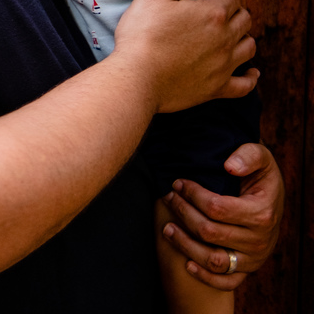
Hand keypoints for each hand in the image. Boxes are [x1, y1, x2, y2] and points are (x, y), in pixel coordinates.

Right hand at [111, 0, 256, 112]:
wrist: (137, 78)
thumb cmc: (142, 35)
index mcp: (212, 14)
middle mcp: (225, 38)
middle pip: (245, 19)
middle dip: (237, 10)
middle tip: (224, 8)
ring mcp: (224, 65)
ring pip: (248, 47)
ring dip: (244, 37)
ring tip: (234, 34)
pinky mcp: (217, 88)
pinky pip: (245, 84)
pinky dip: (251, 77)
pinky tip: (251, 72)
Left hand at [160, 143, 283, 289]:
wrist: (272, 202)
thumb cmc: (260, 177)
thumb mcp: (261, 158)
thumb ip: (249, 155)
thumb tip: (229, 166)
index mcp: (261, 213)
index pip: (216, 207)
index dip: (192, 194)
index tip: (177, 183)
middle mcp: (259, 240)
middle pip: (209, 232)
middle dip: (182, 213)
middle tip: (168, 198)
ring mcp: (253, 258)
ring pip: (214, 260)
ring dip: (185, 245)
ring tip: (166, 228)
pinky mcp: (247, 270)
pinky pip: (227, 282)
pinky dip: (205, 276)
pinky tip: (187, 263)